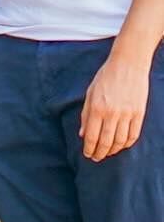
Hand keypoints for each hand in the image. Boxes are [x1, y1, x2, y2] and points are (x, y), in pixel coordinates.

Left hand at [82, 44, 153, 159]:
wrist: (128, 64)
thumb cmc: (106, 77)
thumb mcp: (90, 93)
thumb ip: (86, 114)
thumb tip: (83, 135)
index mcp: (97, 107)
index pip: (92, 136)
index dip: (89, 149)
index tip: (87, 154)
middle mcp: (112, 113)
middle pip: (105, 142)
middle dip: (100, 153)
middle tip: (96, 158)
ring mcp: (127, 114)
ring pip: (119, 141)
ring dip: (112, 150)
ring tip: (107, 153)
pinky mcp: (139, 113)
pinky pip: (133, 135)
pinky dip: (126, 144)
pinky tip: (121, 145)